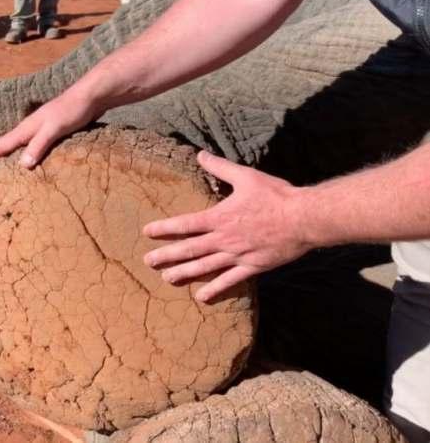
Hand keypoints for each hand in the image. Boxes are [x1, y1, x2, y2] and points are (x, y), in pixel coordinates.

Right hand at [0, 91, 98, 169]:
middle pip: (8, 144)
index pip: (3, 144)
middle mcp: (31, 128)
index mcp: (27, 128)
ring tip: (5, 168)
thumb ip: (39, 145)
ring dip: (11, 155)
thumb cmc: (72, 111)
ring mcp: (42, 129)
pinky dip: (28, 154)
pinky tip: (33, 161)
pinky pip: (35, 146)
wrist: (90, 97)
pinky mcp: (53, 131)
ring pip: (21, 145)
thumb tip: (22, 165)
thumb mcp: (54, 129)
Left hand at [142, 151, 312, 301]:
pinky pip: (229, 281)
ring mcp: (236, 255)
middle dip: (166, 256)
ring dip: (183, 273)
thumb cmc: (276, 195)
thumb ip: (220, 167)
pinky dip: (214, 289)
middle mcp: (224, 239)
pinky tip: (201, 297)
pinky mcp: (252, 267)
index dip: (164, 228)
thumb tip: (200, 154)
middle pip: (188, 249)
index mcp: (220, 217)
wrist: (304, 218)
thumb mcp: (246, 176)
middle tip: (147, 261)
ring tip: (165, 279)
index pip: (184, 224)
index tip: (147, 232)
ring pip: (204, 267)